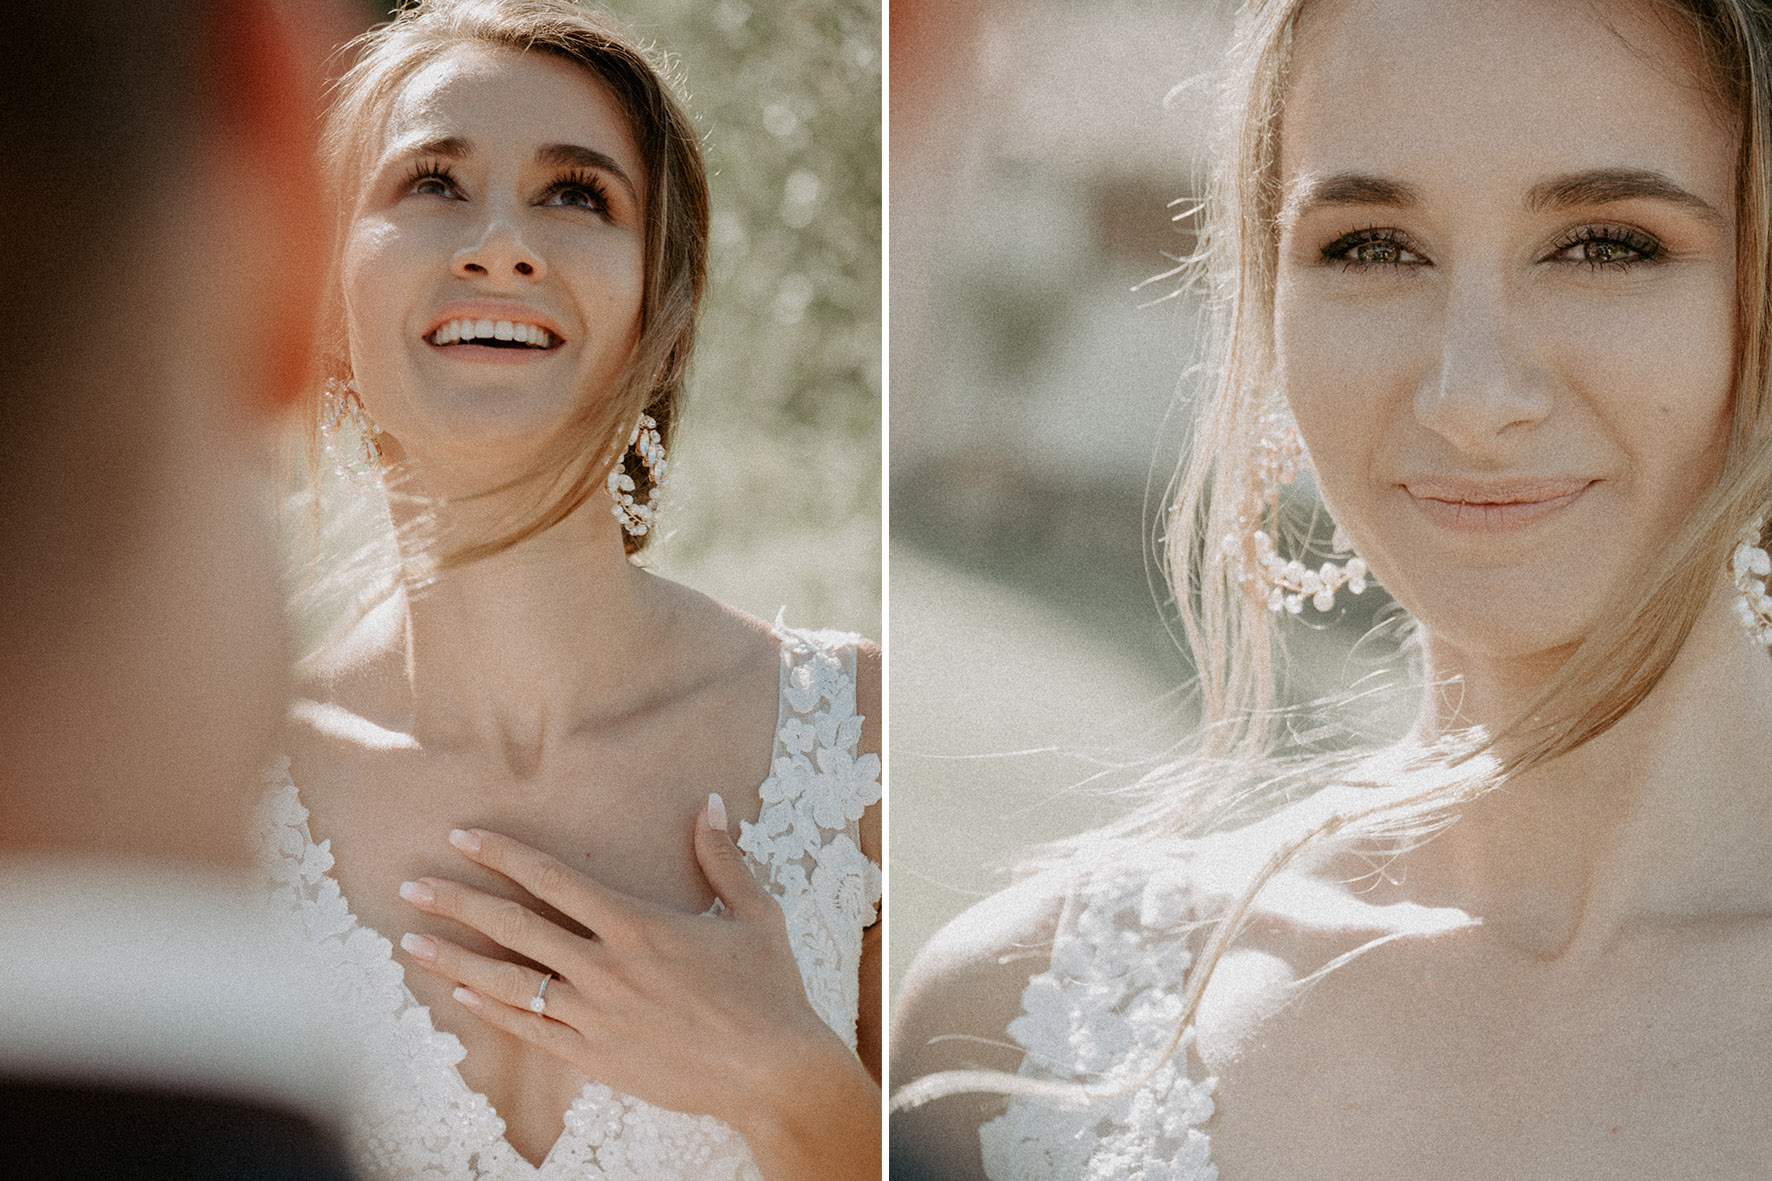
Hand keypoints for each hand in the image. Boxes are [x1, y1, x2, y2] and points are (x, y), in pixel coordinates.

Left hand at [394, 795, 870, 1144]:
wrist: (774, 1071)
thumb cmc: (769, 989)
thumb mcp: (755, 913)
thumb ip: (723, 859)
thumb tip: (709, 805)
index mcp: (639, 926)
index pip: (554, 879)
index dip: (503, 855)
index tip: (463, 837)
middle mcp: (607, 969)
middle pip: (515, 927)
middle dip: (459, 903)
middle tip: (411, 887)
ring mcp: (596, 1017)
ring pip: (510, 982)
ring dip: (456, 960)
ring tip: (411, 944)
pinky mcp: (597, 1057)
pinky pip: (532, 1031)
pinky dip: (492, 1012)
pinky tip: (461, 998)